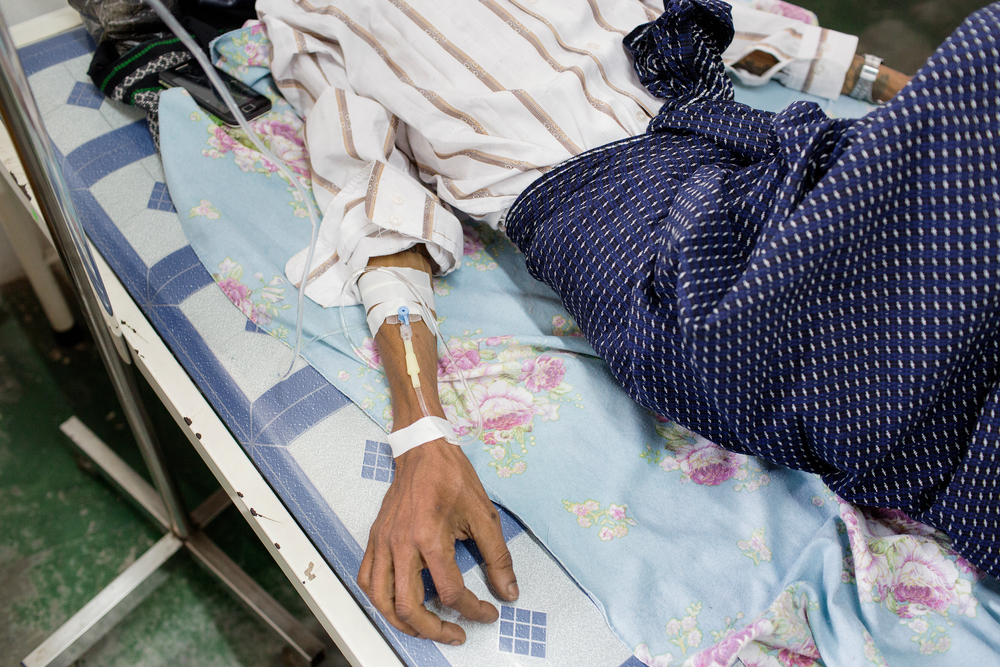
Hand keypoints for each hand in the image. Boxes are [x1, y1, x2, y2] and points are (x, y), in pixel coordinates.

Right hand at [357, 438, 518, 644]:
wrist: (424, 450)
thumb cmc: (452, 477)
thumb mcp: (484, 515)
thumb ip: (497, 557)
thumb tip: (508, 591)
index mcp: (429, 536)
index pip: (449, 591)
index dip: (472, 610)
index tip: (487, 612)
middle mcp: (401, 543)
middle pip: (408, 606)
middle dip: (433, 629)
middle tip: (456, 633)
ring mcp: (383, 542)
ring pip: (381, 600)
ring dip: (403, 623)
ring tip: (426, 628)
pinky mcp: (375, 539)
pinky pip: (367, 580)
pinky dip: (380, 601)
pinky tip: (398, 604)